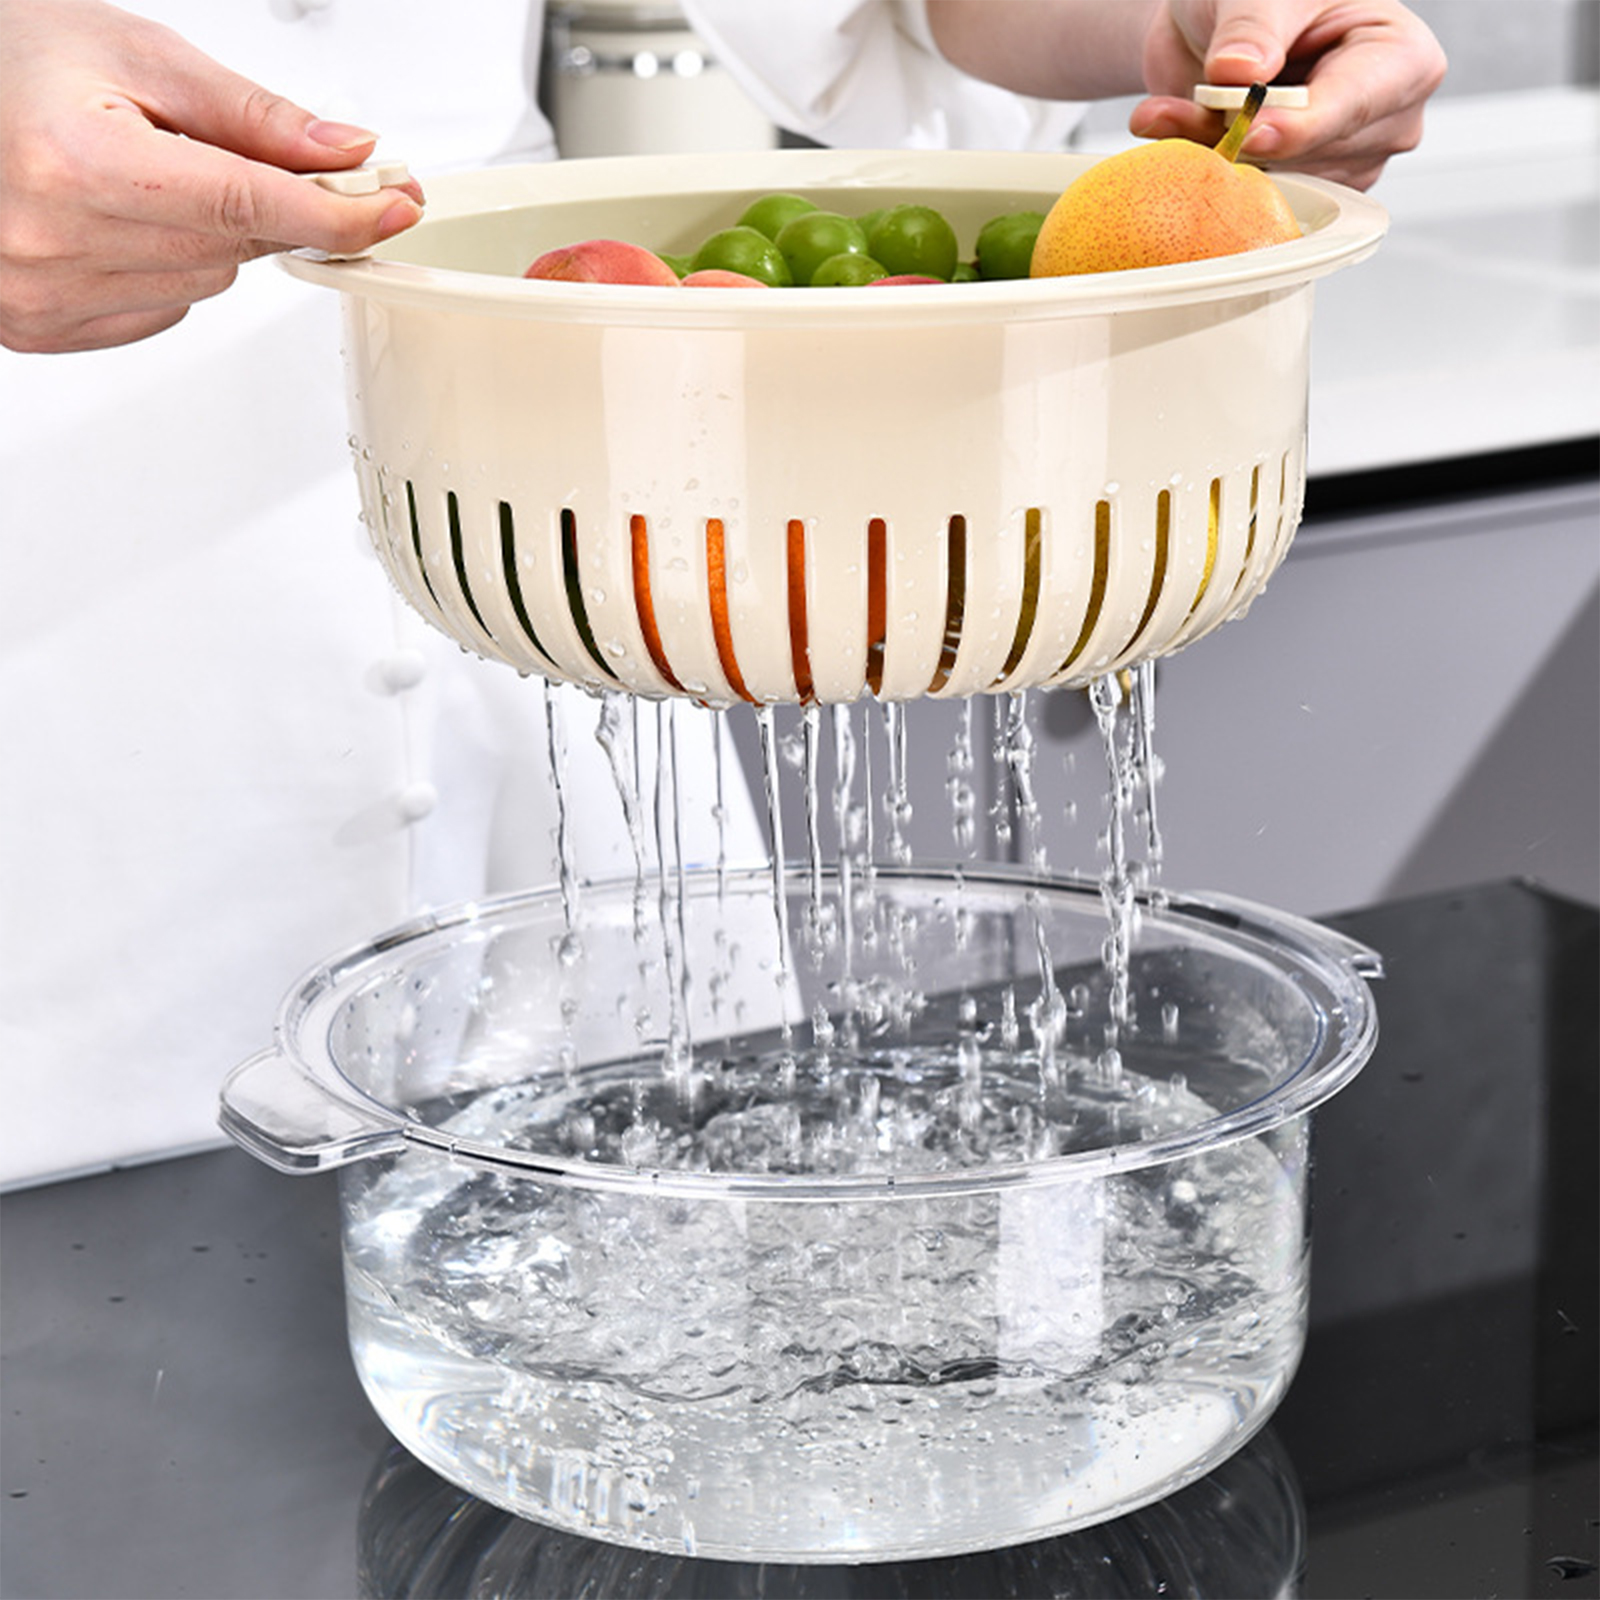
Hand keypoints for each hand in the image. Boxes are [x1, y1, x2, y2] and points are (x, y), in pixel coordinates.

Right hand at [0, 0, 423, 352]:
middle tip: (231, 152)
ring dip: (204, 232)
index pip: (253, 203)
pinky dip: (161, 267)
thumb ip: (251, 113)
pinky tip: (113, 216)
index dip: (338, 209)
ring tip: (137, 172)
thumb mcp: (135, 52)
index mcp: (78, 162)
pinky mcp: (39, 327)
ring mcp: (43, 295)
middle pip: (237, 245)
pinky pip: (161, 309)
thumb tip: (345, 152)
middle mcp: (55, 240)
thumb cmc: (7, 59)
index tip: (395, 208)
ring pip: (206, 282)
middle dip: (260, 201)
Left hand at [1133, 0, 1447, 188]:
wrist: (1216, 25)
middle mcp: (1383, 119)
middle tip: (1190, 102)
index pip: (1356, 105)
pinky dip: (1210, 168)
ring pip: (1276, 182)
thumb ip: (1252, 29)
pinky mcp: (1301, 189)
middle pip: (1313, 156)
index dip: (1301, 127)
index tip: (1253, 133)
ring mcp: (1344, 162)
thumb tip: (1240, 72)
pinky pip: (1251, 198)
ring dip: (1217, 151)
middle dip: (1246, 135)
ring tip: (1179, 108)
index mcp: (1400, 56)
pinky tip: (1186, 131)